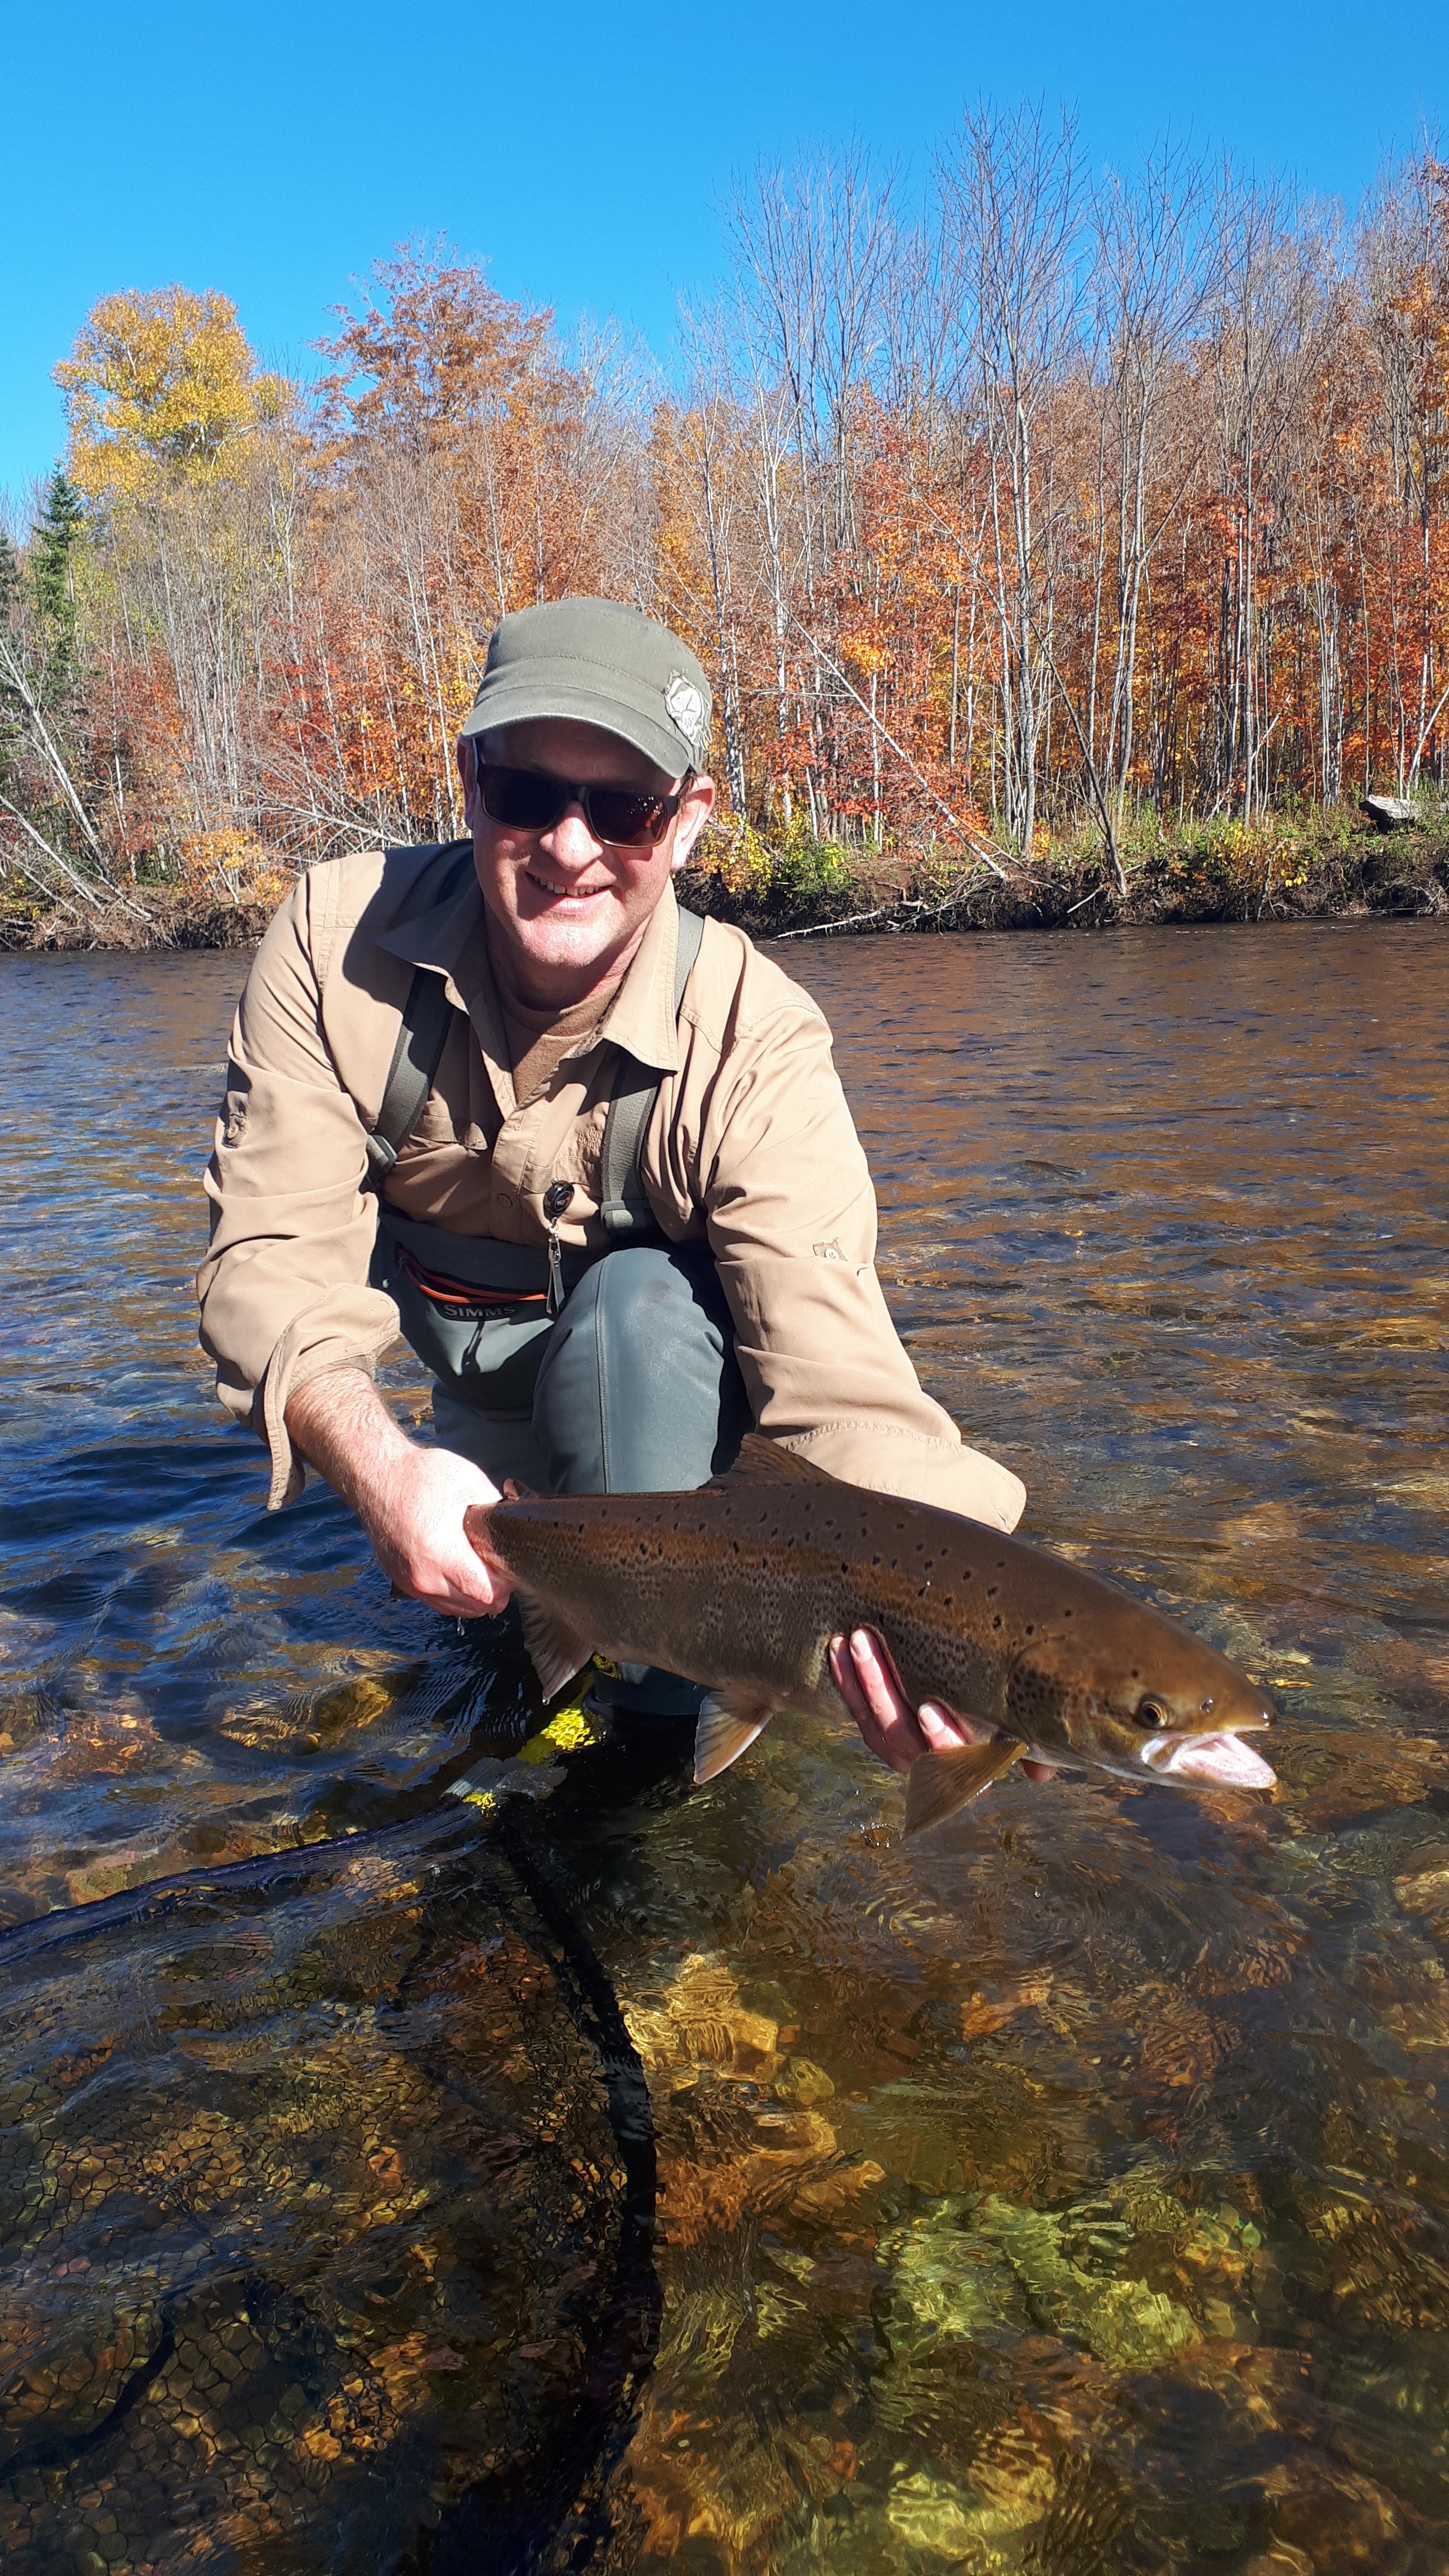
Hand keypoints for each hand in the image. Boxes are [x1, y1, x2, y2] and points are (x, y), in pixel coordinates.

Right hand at [285, 1370, 512, 1618]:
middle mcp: (423, 1576)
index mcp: (441, 1553)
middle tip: (498, 1566)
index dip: (506, 1584)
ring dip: (473, 1596)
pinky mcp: (402, 1581)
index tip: (509, 1566)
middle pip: (474, 1608)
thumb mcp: (471, 1484)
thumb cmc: (421, 1477)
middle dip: (493, 1591)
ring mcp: (410, 1582)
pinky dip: (453, 1594)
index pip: (486, 1595)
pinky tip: (460, 1571)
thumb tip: (517, 1533)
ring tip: (480, 1568)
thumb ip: (497, 1514)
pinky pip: (437, 1601)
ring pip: (456, 1609)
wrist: (377, 1477)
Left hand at [828, 1627, 1056, 1781]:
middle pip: (903, 1740)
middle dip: (881, 1691)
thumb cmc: (1015, 1710)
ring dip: (858, 1681)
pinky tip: (835, 1651)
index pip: (957, 1765)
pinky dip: (847, 1684)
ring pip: (876, 1726)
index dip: (942, 1742)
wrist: (993, 1695)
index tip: (930, 1710)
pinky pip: (860, 1716)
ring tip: (848, 1638)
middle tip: (865, 1643)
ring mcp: (906, 1753)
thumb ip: (1031, 1745)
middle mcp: (936, 1769)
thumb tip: (1042, 1774)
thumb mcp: (1026, 1728)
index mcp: (975, 1770)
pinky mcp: (884, 1735)